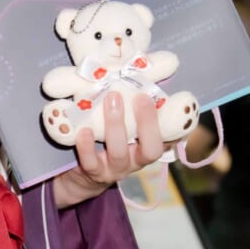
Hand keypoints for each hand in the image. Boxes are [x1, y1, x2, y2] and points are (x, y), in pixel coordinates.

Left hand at [52, 92, 165, 209]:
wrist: (82, 175)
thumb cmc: (107, 142)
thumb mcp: (125, 128)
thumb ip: (133, 110)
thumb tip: (142, 73)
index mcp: (147, 148)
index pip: (166, 139)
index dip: (167, 124)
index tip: (159, 99)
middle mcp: (136, 161)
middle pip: (150, 149)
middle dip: (147, 123)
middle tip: (140, 96)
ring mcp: (115, 169)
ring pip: (119, 153)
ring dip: (116, 126)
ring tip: (111, 100)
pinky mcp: (93, 174)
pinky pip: (91, 163)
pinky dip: (87, 146)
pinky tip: (83, 130)